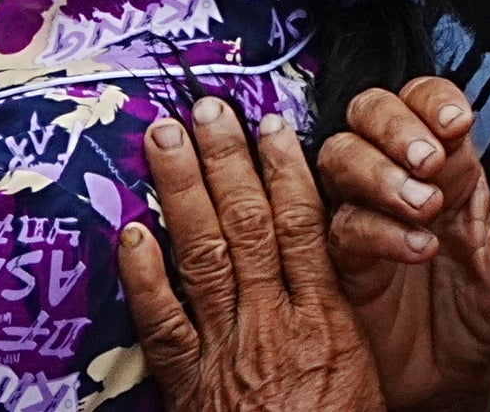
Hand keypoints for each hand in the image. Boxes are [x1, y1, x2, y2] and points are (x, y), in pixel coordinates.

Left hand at [134, 104, 388, 411]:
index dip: (286, 173)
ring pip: (203, 255)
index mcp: (330, 326)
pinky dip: (143, 273)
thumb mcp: (360, 374)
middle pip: (251, 228)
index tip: (271, 126)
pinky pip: (161, 320)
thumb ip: (334, 311)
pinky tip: (129, 229)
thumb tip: (321, 252)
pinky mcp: (190, 382)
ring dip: (180, 192)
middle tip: (206, 108)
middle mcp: (277, 327)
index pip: (307, 232)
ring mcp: (229, 351)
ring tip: (163, 138)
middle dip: (227, 162)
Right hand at [322, 82, 489, 410]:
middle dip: (393, 125)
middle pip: (368, 111)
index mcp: (450, 169)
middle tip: (427, 161)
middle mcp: (399, 177)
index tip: (455, 125)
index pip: (425, 102)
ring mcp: (363, 210)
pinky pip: (339, 222)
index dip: (431, 100)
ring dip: (378, 172)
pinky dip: (375, 229)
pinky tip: (415, 249)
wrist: (454, 375)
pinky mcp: (340, 253)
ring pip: (339, 155)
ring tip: (423, 210)